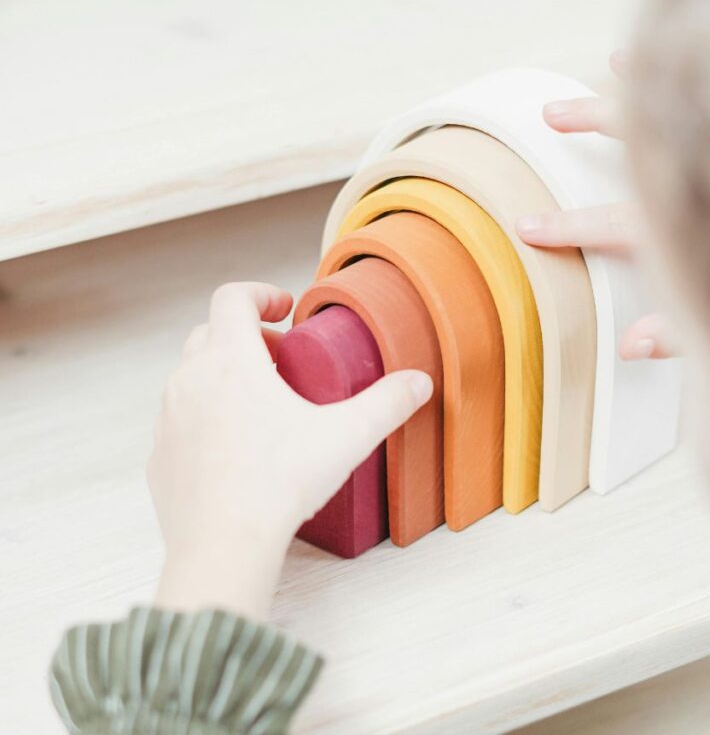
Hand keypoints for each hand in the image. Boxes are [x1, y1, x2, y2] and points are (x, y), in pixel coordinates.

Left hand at [149, 282, 431, 619]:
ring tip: (262, 404)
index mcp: (230, 361)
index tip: (285, 309)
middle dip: (247, 336)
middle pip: (209, 333)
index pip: (232, 297)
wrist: (223, 546)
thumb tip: (419, 383)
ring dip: (223, 376)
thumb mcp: (347, 437)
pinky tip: (237, 447)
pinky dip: (205, 417)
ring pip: (191, 376)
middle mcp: (190, 380)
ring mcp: (169, 419)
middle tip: (283, 359)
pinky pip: (180, 420)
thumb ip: (388, 403)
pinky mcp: (160, 457)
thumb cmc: (279, 485)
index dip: (261, 293)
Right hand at [516, 51, 678, 360]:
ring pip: (675, 102)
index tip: (525, 226)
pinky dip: (693, 69)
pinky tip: (674, 54)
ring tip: (608, 63)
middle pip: (637, 140)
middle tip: (546, 113)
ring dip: (633, 86)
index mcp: (693, 227)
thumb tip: (626, 344)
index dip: (566, 226)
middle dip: (586, 125)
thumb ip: (681, 333)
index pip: (612, 225)